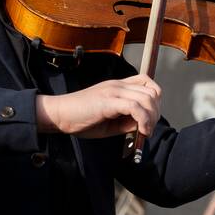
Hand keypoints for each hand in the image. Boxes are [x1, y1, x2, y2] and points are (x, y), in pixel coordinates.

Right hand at [36, 74, 160, 138]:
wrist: (58, 115)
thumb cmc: (81, 120)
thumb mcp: (110, 122)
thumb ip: (128, 121)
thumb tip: (144, 125)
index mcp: (118, 86)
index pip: (147, 83)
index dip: (155, 100)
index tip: (150, 119)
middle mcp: (118, 85)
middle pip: (152, 91)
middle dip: (156, 112)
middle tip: (148, 128)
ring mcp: (113, 91)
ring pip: (147, 98)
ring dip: (151, 117)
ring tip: (145, 132)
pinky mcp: (108, 101)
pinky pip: (135, 107)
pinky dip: (143, 120)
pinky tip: (141, 131)